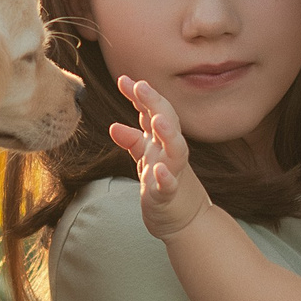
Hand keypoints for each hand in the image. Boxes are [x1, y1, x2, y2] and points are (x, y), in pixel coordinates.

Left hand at [107, 76, 207, 237]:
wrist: (187, 220)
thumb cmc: (164, 184)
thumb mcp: (146, 159)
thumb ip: (133, 141)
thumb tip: (114, 126)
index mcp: (161, 142)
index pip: (153, 112)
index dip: (139, 96)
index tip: (124, 79)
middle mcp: (169, 153)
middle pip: (167, 122)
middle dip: (155, 103)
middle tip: (140, 86)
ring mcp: (172, 173)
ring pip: (176, 150)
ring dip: (168, 134)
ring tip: (157, 120)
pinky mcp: (169, 196)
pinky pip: (169, 186)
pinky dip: (165, 178)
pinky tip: (157, 171)